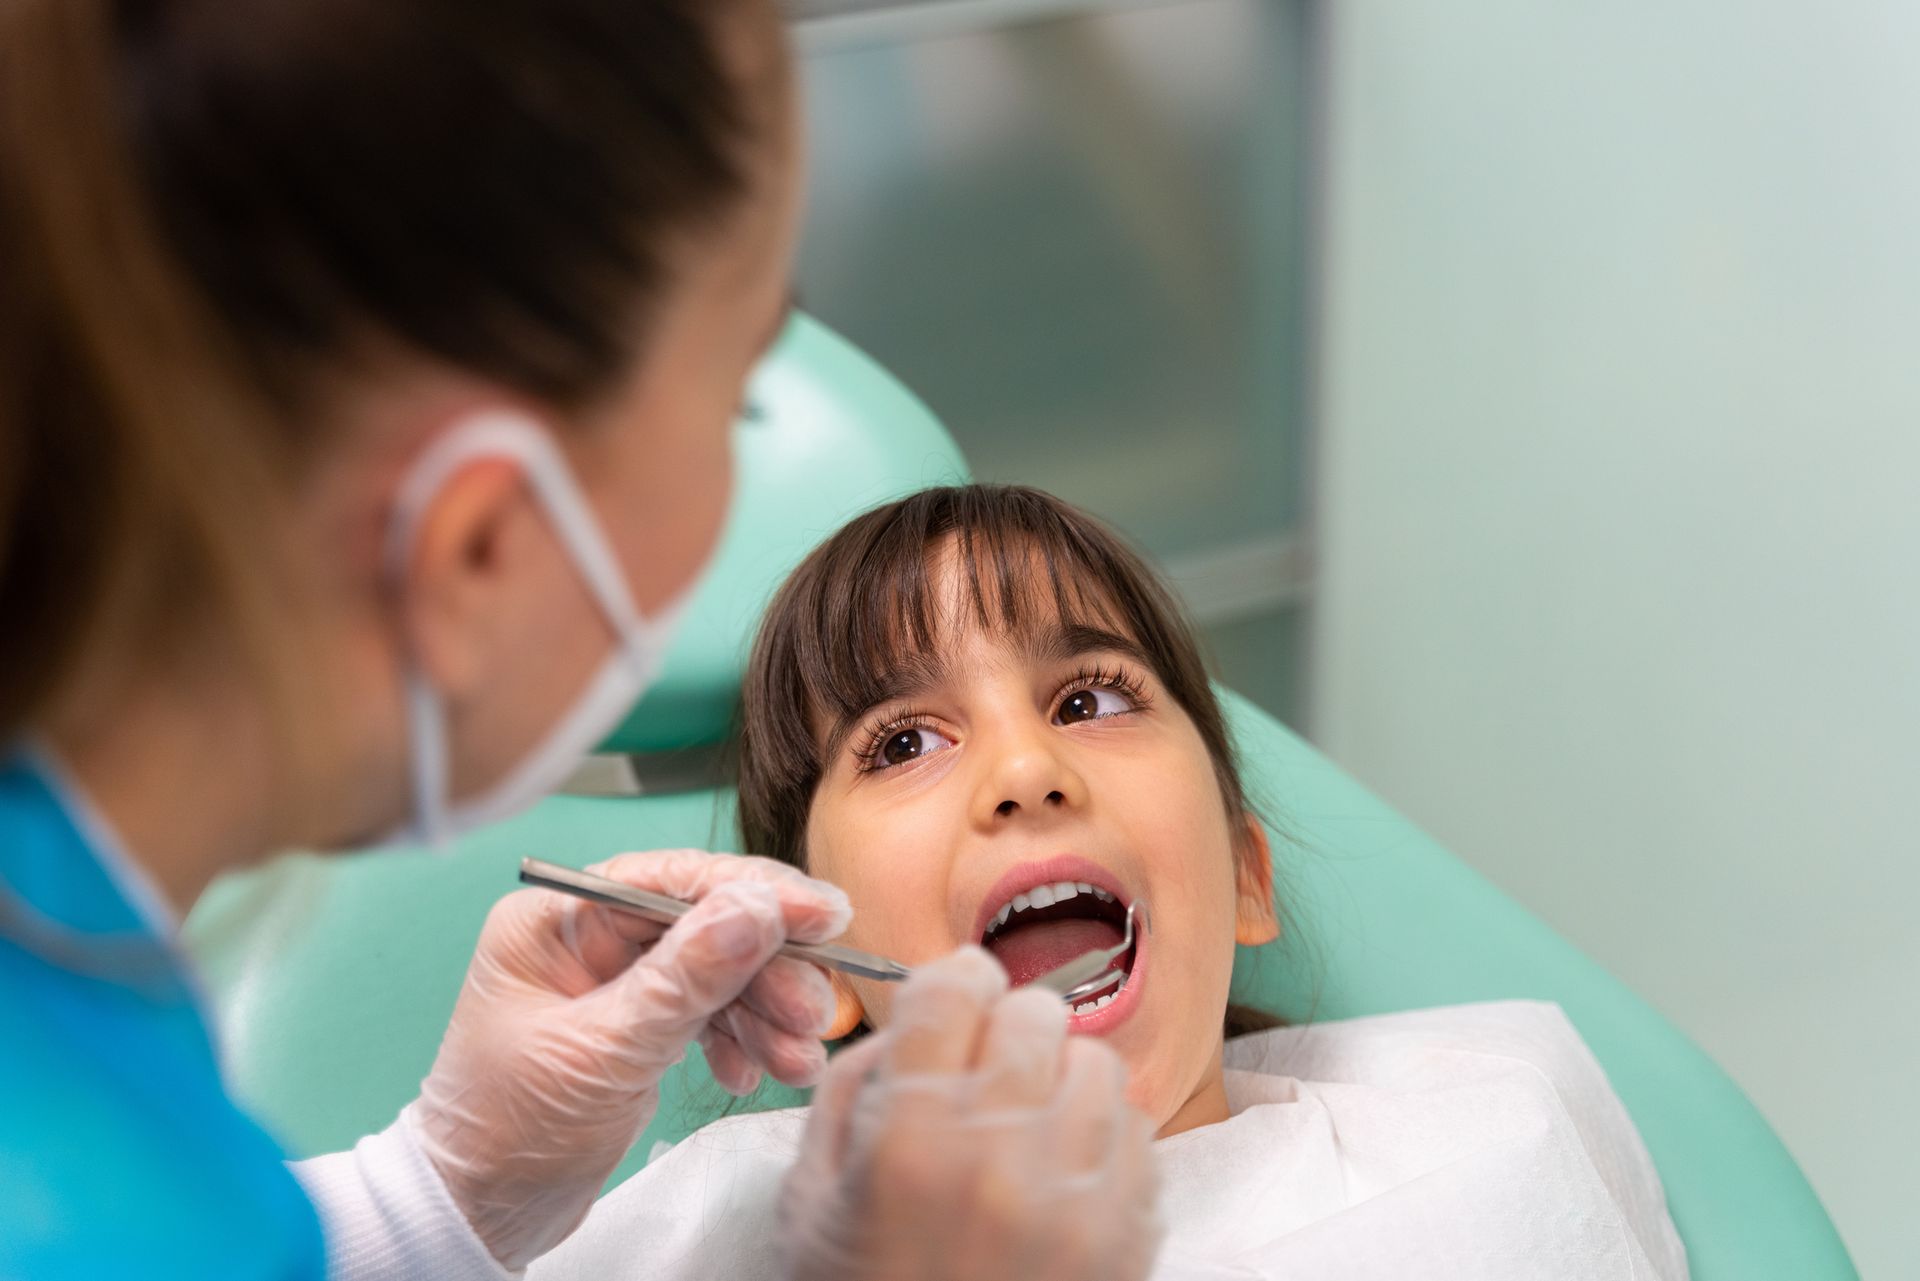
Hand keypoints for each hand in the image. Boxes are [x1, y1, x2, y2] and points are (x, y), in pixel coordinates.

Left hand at [409, 848, 850, 1269]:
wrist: (481, 1218)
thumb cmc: (506, 1134)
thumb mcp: (602, 1054)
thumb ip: (683, 981)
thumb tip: (756, 911)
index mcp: (555, 919)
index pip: (671, 881)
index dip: (754, 894)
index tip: (821, 915)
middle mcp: (585, 937)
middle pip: (705, 925)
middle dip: (767, 969)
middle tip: (813, 1012)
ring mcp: (614, 981)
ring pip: (717, 971)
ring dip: (765, 1014)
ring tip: (797, 1060)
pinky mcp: (637, 1025)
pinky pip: (709, 1012)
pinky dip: (741, 1041)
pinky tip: (751, 1074)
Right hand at [777, 948, 1162, 1280]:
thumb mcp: (809, 1201)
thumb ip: (850, 1091)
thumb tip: (914, 1019)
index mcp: (907, 1142)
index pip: (955, 987)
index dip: (954, 984)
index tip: (956, 1001)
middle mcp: (998, 1157)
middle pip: (1033, 1013)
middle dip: (1005, 1032)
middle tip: (986, 1075)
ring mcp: (1075, 1199)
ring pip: (1096, 1064)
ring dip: (1059, 1084)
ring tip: (1028, 1132)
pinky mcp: (1130, 1236)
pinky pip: (1137, 1133)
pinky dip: (1102, 1142)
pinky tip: (1061, 1181)